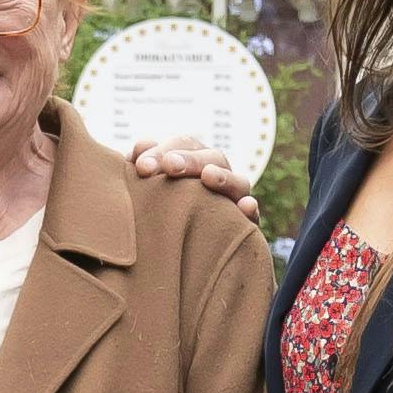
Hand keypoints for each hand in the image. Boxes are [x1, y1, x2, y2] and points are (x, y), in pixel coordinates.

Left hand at [122, 132, 261, 213]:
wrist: (175, 247)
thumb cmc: (154, 208)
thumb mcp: (145, 187)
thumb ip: (144, 166)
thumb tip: (141, 148)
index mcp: (192, 159)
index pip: (182, 145)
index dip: (162, 151)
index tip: (141, 167)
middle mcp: (216, 173)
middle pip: (210, 157)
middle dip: (189, 160)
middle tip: (169, 166)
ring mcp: (233, 198)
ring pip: (238, 181)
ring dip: (225, 177)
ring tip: (209, 176)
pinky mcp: (243, 224)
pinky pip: (252, 215)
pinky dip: (251, 209)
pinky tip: (245, 206)